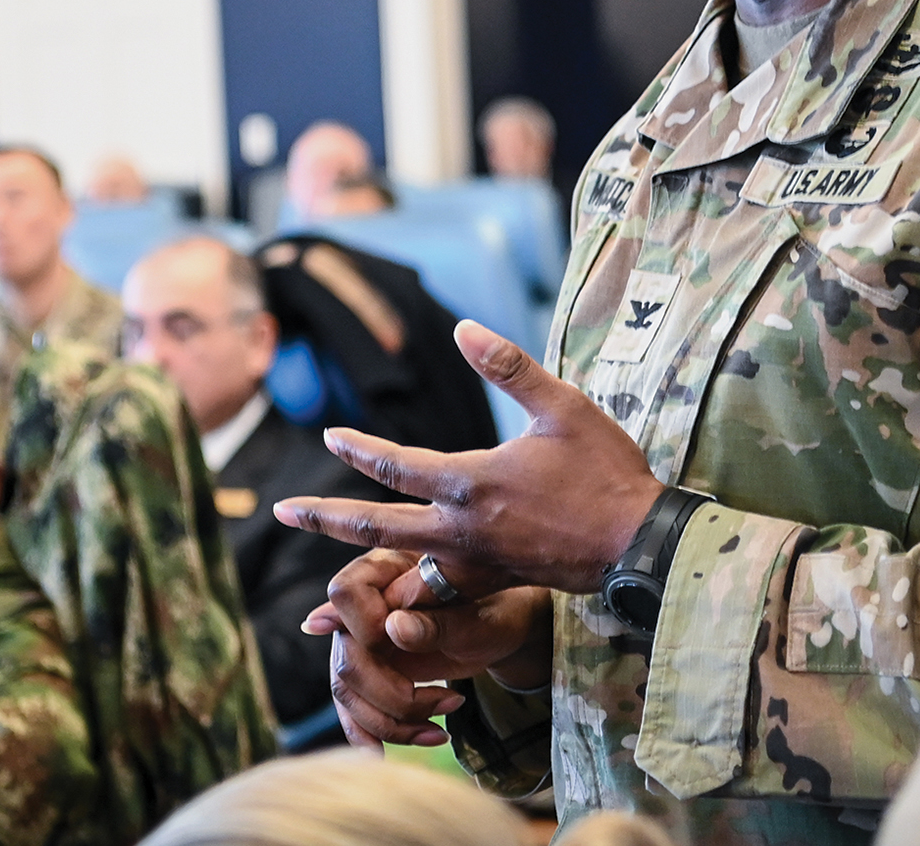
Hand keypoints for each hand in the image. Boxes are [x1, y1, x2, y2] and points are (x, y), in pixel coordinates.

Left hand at [274, 321, 664, 593]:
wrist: (639, 544)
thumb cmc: (606, 471)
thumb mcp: (563, 407)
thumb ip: (510, 367)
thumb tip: (462, 327)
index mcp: (472, 484)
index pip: (395, 467)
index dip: (357, 450)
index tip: (326, 435)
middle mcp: (462, 531)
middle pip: (375, 527)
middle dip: (324, 519)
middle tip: (280, 512)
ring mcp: (477, 564)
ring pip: (401, 565)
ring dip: (358, 561)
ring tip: (321, 566)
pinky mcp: (496, 583)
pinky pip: (434, 591)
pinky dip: (404, 591)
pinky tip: (391, 593)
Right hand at [302, 549, 551, 747]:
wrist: (500, 630)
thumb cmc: (492, 610)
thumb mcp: (475, 618)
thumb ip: (435, 621)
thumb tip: (392, 628)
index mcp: (386, 570)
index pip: (345, 593)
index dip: (367, 626)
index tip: (401, 642)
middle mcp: (364, 605)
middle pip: (346, 657)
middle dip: (391, 695)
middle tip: (447, 702)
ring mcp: (362, 641)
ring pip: (347, 691)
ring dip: (390, 722)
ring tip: (438, 731)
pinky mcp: (370, 672)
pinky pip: (353, 710)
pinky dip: (369, 734)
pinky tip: (383, 755)